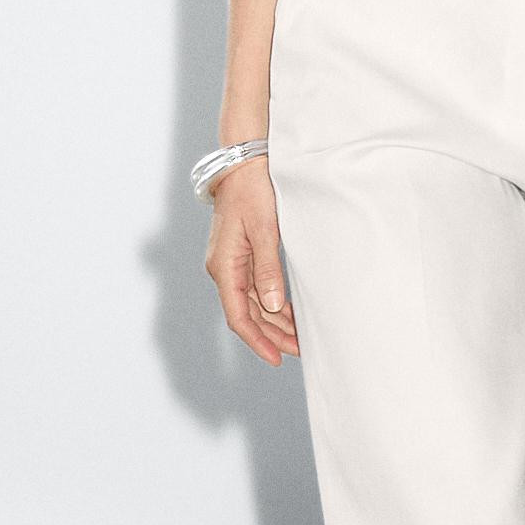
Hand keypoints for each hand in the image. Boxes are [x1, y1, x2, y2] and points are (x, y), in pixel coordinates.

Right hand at [205, 159, 297, 365]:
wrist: (243, 165)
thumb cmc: (253, 192)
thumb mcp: (264, 229)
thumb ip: (268, 268)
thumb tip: (273, 306)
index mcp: (224, 266)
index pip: (238, 316)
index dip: (257, 341)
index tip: (277, 359)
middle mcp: (223, 269)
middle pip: (247, 315)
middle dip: (272, 336)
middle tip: (300, 351)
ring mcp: (231, 264)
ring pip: (252, 305)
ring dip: (274, 323)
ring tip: (299, 338)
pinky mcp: (241, 257)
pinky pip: (254, 290)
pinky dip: (272, 305)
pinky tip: (290, 313)